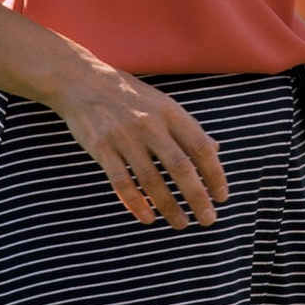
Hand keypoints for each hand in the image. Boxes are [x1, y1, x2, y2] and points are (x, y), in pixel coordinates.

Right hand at [50, 66, 229, 227]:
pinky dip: (135, 203)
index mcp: (170, 112)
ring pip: (151, 180)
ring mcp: (125, 137)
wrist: (82, 81)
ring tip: (181, 223)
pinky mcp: (102, 148)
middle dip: (197, 197)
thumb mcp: (163, 103)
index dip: (214, 174)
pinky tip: (147, 218)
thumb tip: (215, 150)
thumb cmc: (128, 95)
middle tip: (208, 220)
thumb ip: (188, 127)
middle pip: (180, 167)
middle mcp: (150, 125)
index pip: (200, 148)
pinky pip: (121, 182)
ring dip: (169, 206)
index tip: (222, 196)